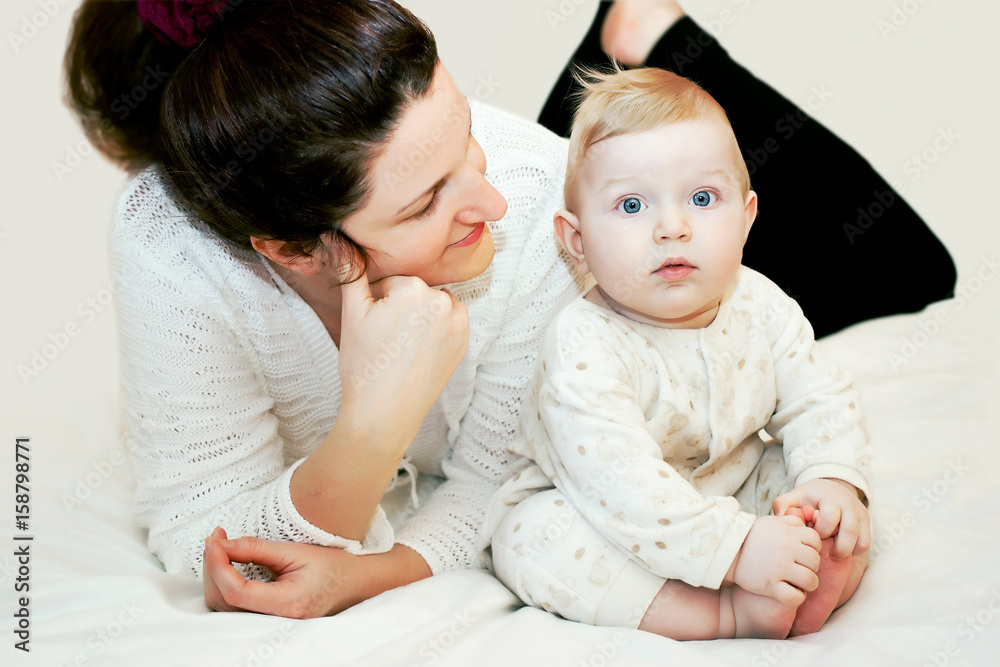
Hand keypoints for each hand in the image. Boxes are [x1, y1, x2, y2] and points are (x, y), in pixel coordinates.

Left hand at [202, 527, 430, 617]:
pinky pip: (233, 608)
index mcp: (288, 603)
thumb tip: (221, 544)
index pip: (236, 592)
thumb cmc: (332, 566)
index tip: (215, 540)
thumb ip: (257, 549)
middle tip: (217, 537)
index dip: (218, 565)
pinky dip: (224, 584)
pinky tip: (228, 563)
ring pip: (224, 607)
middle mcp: (276, 621)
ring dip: (216, 575)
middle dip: (213, 567)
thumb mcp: (296, 551)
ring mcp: (270, 625)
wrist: (354, 584)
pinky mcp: (265, 619)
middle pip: (224, 601)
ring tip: (222, 546)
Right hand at [337, 269, 468, 452]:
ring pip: (432, 306)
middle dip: (400, 308)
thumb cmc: (364, 365)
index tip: (373, 327)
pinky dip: (434, 333)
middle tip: (386, 340)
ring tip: (401, 347)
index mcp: (416, 288)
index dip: (377, 303)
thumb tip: (336, 237)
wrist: (384, 414)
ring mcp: (458, 324)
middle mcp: (444, 302)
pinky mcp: (464, 344)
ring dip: (419, 318)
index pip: (393, 282)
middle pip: (415, 292)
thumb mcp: (352, 313)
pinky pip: (447, 324)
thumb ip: (351, 270)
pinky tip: (417, 354)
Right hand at [728, 515, 820, 606]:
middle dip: (812, 567)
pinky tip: (791, 593)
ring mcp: (779, 568)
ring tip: (799, 583)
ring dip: (808, 584)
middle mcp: (787, 550)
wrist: (727, 549)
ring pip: (810, 581)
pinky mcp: (770, 585)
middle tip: (802, 569)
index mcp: (789, 534)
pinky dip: (797, 598)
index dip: (813, 548)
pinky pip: (795, 597)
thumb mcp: (771, 522)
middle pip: (815, 562)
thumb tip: (805, 525)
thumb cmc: (750, 535)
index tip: (803, 553)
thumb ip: (791, 522)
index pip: (816, 541)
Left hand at [773, 478, 870, 559]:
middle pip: (849, 531)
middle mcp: (849, 506)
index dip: (820, 531)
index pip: (829, 517)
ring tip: (834, 554)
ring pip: (862, 540)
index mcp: (830, 498)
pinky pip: (866, 543)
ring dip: (847, 551)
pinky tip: (841, 549)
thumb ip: (783, 505)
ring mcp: (860, 515)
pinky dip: (855, 551)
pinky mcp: (867, 524)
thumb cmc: (811, 496)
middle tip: (827, 553)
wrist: (833, 487)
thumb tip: (780, 519)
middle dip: (837, 547)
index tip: (812, 534)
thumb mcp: (795, 496)